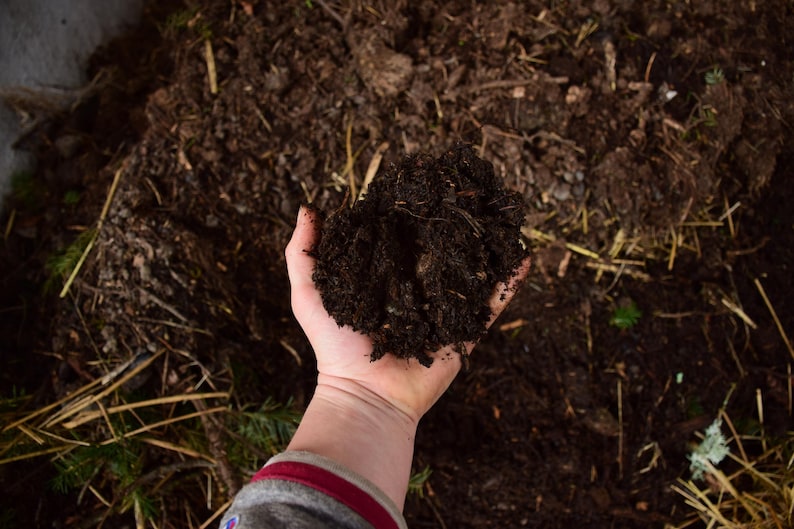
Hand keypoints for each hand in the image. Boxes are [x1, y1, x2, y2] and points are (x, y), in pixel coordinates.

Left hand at [285, 205, 529, 424]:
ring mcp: (443, 310)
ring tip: (502, 216)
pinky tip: (524, 256)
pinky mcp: (464, 332)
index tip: (423, 183)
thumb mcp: (309, 293)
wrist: (365, 395)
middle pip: (441, 250)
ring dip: (488, 246)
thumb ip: (303, 252)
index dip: (412, 213)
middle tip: (469, 192)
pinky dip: (509, 284)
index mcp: (385, 278)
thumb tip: (307, 205)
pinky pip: (491, 305)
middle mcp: (417, 290)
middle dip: (455, 224)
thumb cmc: (334, 345)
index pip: (402, 238)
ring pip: (470, 272)